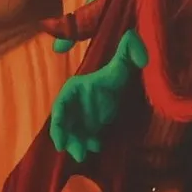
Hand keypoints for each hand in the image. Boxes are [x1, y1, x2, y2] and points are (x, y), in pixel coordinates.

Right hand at [49, 29, 146, 161]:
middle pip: (64, 124)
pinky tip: (98, 146)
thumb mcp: (122, 65)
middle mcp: (74, 105)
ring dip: (76, 144)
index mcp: (74, 89)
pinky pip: (85, 137)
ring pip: (73, 133)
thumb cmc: (117, 75)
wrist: (124, 85)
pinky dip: (89, 144)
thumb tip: (132, 36)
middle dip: (67, 138)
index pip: (61, 106)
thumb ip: (126, 52)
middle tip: (76, 152)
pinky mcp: (90, 126)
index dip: (58, 123)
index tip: (59, 140)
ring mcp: (81, 116)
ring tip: (83, 155)